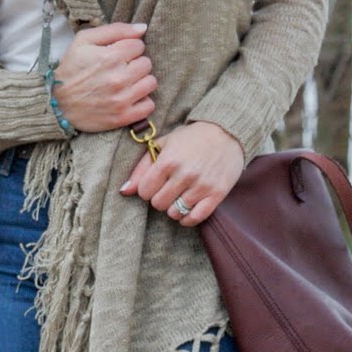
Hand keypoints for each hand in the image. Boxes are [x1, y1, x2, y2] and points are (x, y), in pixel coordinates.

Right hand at [53, 22, 156, 133]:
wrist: (57, 104)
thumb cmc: (71, 69)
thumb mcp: (84, 41)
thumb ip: (115, 30)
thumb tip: (143, 28)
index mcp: (110, 56)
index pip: (139, 45)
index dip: (128, 48)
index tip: (117, 54)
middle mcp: (119, 78)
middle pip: (147, 63)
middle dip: (134, 64)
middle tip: (120, 69)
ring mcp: (122, 99)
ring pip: (151, 82)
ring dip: (140, 81)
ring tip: (125, 83)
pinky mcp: (123, 117)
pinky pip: (149, 105)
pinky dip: (142, 101)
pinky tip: (129, 97)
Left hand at [117, 120, 244, 226]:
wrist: (227, 132)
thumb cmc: (192, 138)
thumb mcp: (164, 144)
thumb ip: (142, 167)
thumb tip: (124, 191)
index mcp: (168, 161)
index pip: (144, 191)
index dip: (147, 189)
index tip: (155, 183)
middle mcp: (184, 174)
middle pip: (158, 204)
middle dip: (159, 198)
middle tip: (168, 189)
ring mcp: (201, 185)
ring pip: (175, 213)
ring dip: (174, 207)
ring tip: (179, 195)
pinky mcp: (216, 194)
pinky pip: (195, 218)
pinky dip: (188, 218)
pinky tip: (188, 207)